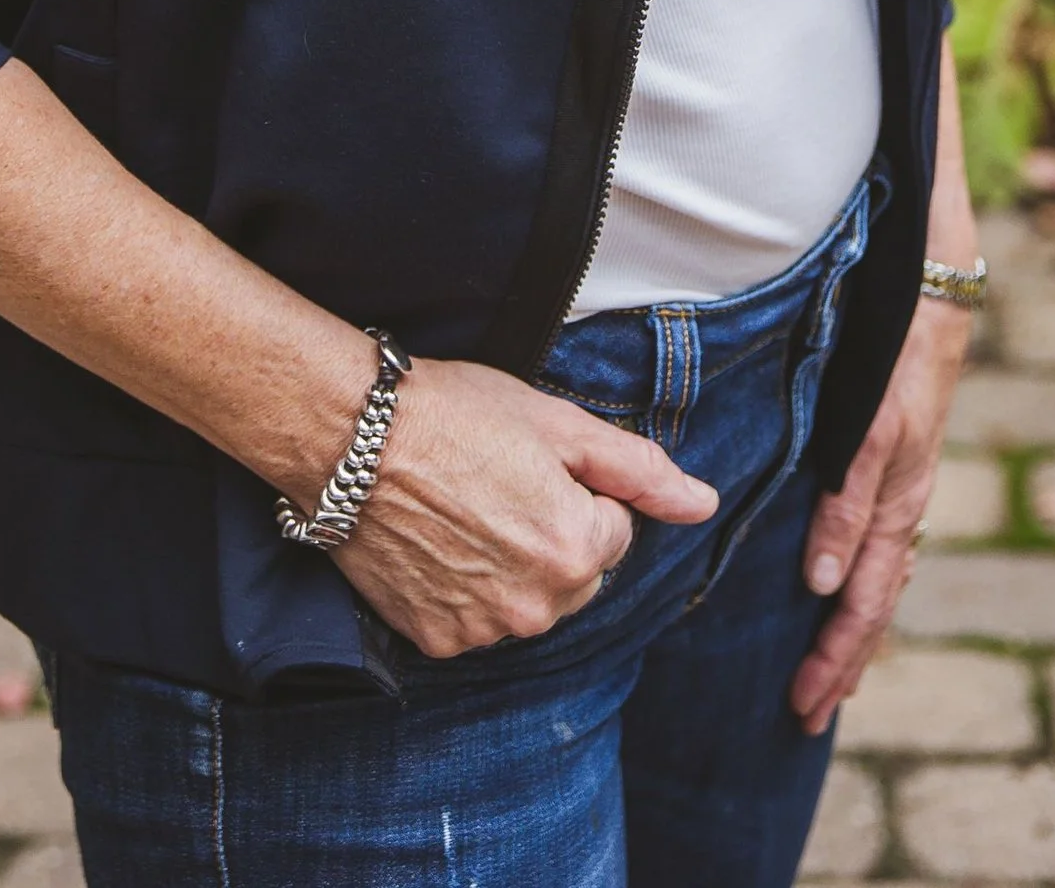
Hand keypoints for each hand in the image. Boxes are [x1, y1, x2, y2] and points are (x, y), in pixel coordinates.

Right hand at [339, 355, 717, 659]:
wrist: (351, 436)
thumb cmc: (454, 413)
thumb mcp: (557, 423)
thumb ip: (638, 470)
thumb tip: (703, 504)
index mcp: (576, 549)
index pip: (612, 529)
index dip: (575, 489)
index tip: (528, 461)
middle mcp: (536, 606)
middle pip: (574, 574)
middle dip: (550, 533)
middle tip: (496, 481)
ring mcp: (482, 629)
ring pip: (525, 600)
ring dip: (508, 565)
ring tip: (462, 508)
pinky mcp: (435, 639)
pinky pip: (475, 620)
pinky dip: (463, 588)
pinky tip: (436, 542)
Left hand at [789, 293, 972, 734]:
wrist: (929, 304)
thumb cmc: (895, 366)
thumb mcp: (871, 436)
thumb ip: (847, 506)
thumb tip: (820, 585)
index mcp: (896, 513)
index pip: (861, 610)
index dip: (832, 661)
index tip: (803, 706)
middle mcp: (902, 514)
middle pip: (872, 611)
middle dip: (841, 668)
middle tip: (807, 718)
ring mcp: (902, 495)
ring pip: (878, 586)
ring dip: (853, 638)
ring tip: (831, 680)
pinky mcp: (895, 473)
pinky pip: (881, 552)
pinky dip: (864, 591)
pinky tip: (849, 596)